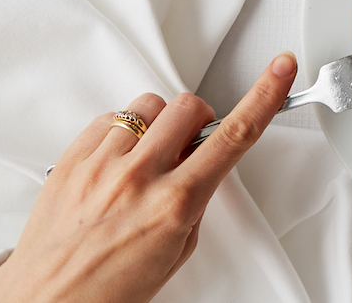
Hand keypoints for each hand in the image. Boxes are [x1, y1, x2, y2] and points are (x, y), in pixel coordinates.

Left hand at [0, 55, 297, 302]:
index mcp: (173, 205)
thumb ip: (193, 202)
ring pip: (148, 107)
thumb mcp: (174, 252)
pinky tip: (118, 160)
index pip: (233, 136)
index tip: (281, 70)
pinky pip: (108, 119)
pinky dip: (121, 133)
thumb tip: (200, 168)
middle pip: (189, 108)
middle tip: (190, 145)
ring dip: (158, 127)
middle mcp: (137, 180)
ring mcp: (99, 168)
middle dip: (199, 120)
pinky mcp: (69, 162)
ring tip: (147, 157)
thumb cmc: (105, 293)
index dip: (265, 95)